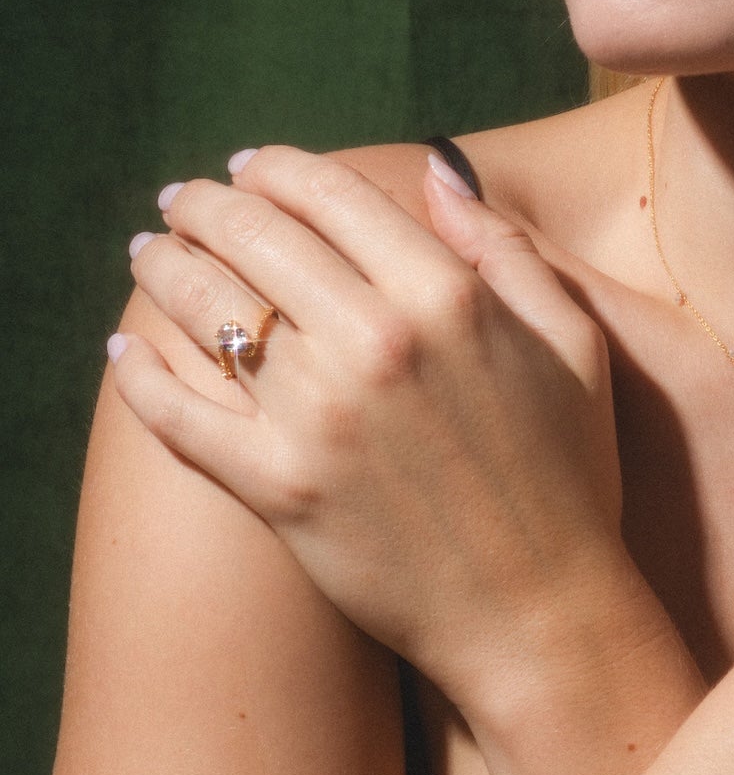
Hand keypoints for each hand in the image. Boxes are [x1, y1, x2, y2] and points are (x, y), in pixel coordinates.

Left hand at [108, 145, 639, 712]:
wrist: (539, 610)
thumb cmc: (568, 469)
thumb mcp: (571, 341)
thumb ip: (504, 248)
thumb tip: (437, 174)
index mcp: (448, 297)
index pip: (334, 196)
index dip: (280, 167)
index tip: (251, 164)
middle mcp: (376, 342)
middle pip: (257, 238)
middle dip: (205, 204)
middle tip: (182, 200)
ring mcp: (319, 417)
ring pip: (208, 310)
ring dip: (163, 268)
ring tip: (149, 255)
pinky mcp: (278, 490)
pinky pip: (179, 416)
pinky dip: (138, 375)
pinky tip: (121, 349)